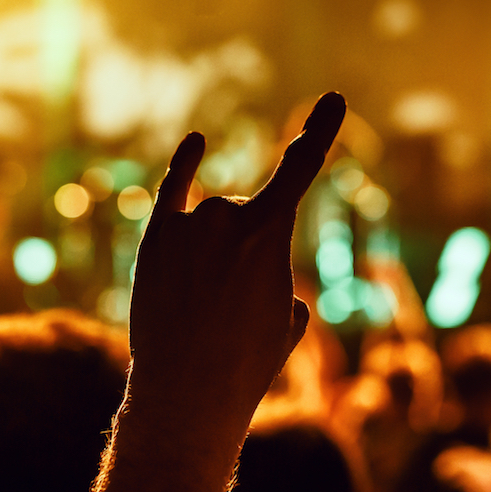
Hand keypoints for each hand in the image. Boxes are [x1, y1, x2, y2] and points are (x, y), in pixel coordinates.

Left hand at [128, 91, 346, 423]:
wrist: (186, 394)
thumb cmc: (248, 362)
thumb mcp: (286, 319)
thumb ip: (279, 278)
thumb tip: (260, 273)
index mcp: (269, 230)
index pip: (302, 166)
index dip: (320, 129)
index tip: (334, 97)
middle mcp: (225, 213)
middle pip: (246, 214)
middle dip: (245, 252)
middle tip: (231, 306)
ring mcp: (187, 223)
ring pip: (214, 220)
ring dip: (215, 252)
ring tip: (204, 305)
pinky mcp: (156, 237)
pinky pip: (173, 190)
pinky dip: (185, 166)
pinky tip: (196, 144)